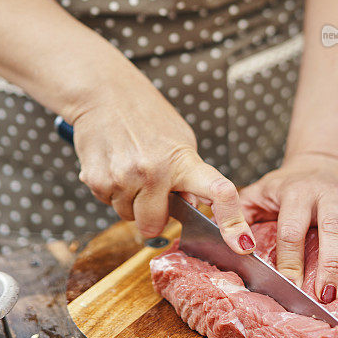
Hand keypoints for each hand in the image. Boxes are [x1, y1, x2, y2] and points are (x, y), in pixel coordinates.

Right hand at [68, 57, 254, 254]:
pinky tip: (114, 165)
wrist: (104, 93)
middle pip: (154, 225)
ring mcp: (122, 178)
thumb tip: (194, 208)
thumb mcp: (180, 139)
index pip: (218, 192)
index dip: (233, 222)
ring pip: (128, 216)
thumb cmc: (145, 115)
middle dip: (154, 214)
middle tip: (152, 187)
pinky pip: (107, 203)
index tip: (241, 244)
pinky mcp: (95, 180)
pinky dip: (112, 191)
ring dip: (131, 201)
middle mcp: (153, 172)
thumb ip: (190, 175)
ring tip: (130, 167)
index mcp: (183, 161)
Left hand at [239, 152, 337, 299]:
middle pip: (333, 228)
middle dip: (332, 262)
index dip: (291, 257)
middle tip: (329, 295)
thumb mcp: (259, 192)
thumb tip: (229, 243)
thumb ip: (240, 214)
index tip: (291, 285)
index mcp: (296, 193)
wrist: (322, 160)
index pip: (292, 227)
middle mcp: (328, 195)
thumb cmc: (286, 186)